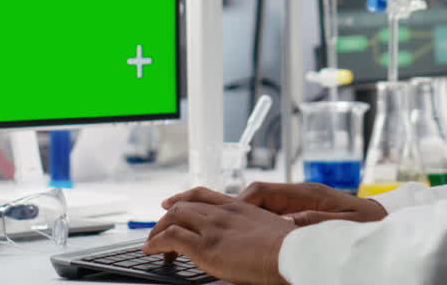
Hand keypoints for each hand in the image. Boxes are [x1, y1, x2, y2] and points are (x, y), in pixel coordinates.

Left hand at [144, 187, 294, 284]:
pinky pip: (171, 238)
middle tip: (158, 230)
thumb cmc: (291, 249)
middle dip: (166, 217)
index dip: (183, 197)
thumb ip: (258, 232)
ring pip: (173, 218)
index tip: (171, 201)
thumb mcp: (273, 233)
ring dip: (158, 231)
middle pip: (184, 205)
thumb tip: (258, 243)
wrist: (293, 252)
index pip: (203, 195)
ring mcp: (214, 227)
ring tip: (152, 244)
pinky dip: (157, 243)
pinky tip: (152, 251)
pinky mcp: (206, 246)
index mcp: (239, 208)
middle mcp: (223, 213)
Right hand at [237, 181, 388, 225]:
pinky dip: (260, 223)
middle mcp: (301, 193)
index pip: (263, 191)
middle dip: (236, 207)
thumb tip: (287, 222)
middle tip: (216, 221)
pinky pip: (275, 214)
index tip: (227, 217)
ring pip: (264, 205)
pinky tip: (253, 237)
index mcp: (308, 193)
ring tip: (228, 230)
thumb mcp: (345, 224)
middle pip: (258, 196)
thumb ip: (316, 221)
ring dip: (246, 216)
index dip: (240, 203)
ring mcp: (302, 202)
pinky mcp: (305, 212)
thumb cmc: (370, 225)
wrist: (387, 222)